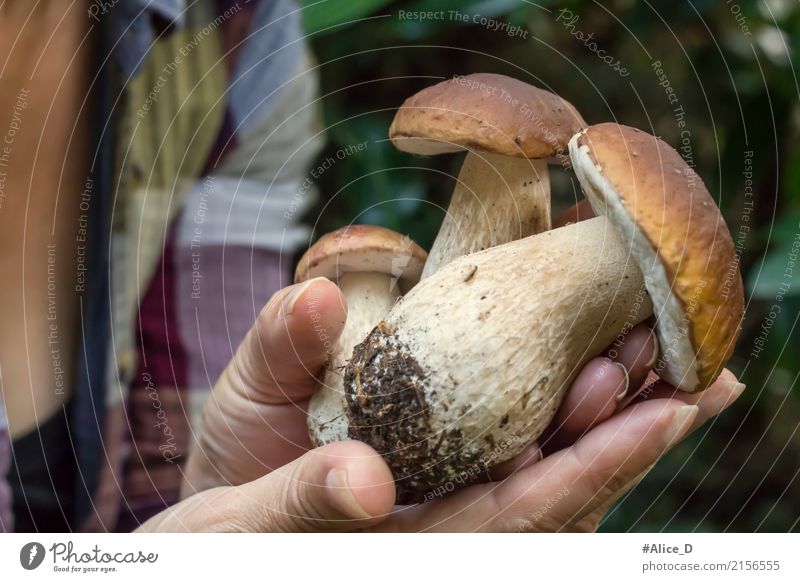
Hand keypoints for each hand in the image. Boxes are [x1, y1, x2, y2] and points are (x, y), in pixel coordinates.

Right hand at [137, 201, 743, 531]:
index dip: (597, 464)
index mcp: (409, 549)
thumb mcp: (243, 526)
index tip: (665, 411)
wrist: (204, 544)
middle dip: (629, 434)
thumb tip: (363, 476)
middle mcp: (441, 538)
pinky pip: (515, 464)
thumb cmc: (219, 541)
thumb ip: (304, 501)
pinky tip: (583, 385)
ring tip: (662, 367)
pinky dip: (562, 425)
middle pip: (560, 494)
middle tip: (699, 372)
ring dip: (607, 423)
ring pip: (547, 477)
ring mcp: (441, 518)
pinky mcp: (430, 496)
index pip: (525, 513)